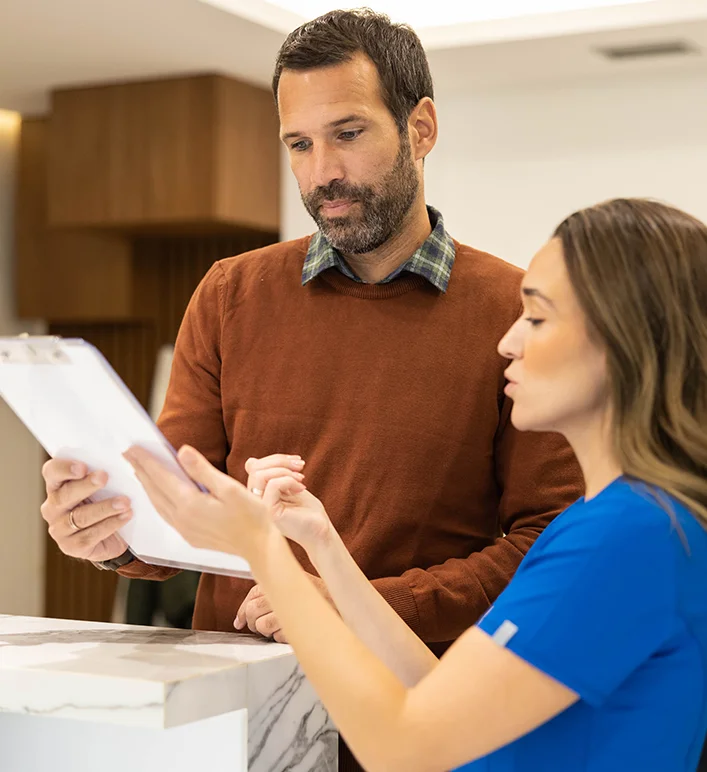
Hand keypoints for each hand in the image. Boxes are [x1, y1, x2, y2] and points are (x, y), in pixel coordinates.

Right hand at [41, 459, 131, 561]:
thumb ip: (101, 473)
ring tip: (125, 502)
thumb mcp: (103, 486)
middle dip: (86, 486)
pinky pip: (90, 535)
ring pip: (80, 517)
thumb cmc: (105, 502)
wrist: (114, 537)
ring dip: (104, 508)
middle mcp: (53, 507)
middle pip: (65, 495)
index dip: (64, 468)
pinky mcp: (71, 547)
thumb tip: (122, 457)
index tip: (83, 467)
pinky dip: (111, 524)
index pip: (51, 472)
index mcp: (57, 486)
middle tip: (104, 477)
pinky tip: (125, 516)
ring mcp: (60, 529)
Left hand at [123, 445, 305, 560]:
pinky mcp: (190, 536)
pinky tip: (157, 495)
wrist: (259, 546)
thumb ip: (202, 470)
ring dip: (147, 486)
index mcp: (190, 504)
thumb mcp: (229, 488)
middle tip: (128, 454)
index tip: (132, 447)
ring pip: (158, 504)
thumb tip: (181, 451)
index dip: (146, 461)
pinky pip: (166, 515)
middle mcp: (182, 518)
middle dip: (141, 470)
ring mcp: (184, 530)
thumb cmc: (251, 515)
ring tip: (139, 471)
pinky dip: (157, 500)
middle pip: (155, 490)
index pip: (161, 477)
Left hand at [234, 576, 332, 643]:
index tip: (239, 622)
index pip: (253, 593)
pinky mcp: (301, 625)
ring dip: (268, 631)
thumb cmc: (320, 598)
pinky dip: (282, 638)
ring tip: (280, 628)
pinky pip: (279, 636)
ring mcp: (294, 608)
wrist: (347, 604)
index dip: (242, 610)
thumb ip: (271, 594)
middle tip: (263, 626)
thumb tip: (241, 619)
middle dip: (253, 622)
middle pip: (253, 610)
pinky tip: (294, 631)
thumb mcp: (298, 586)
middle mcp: (287, 590)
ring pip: (263, 625)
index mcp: (284, 578)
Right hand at [246, 454, 332, 553]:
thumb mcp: (288, 486)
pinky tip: (301, 489)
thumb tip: (250, 461)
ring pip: (259, 475)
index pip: (254, 467)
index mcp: (259, 494)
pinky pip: (272, 485)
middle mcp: (255, 502)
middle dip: (280, 461)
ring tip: (301, 478)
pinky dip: (289, 481)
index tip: (297, 462)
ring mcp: (261, 508)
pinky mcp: (269, 513)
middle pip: (255, 468)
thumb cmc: (307, 512)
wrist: (321, 532)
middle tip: (301, 467)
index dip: (274, 459)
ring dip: (284, 470)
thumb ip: (271, 475)